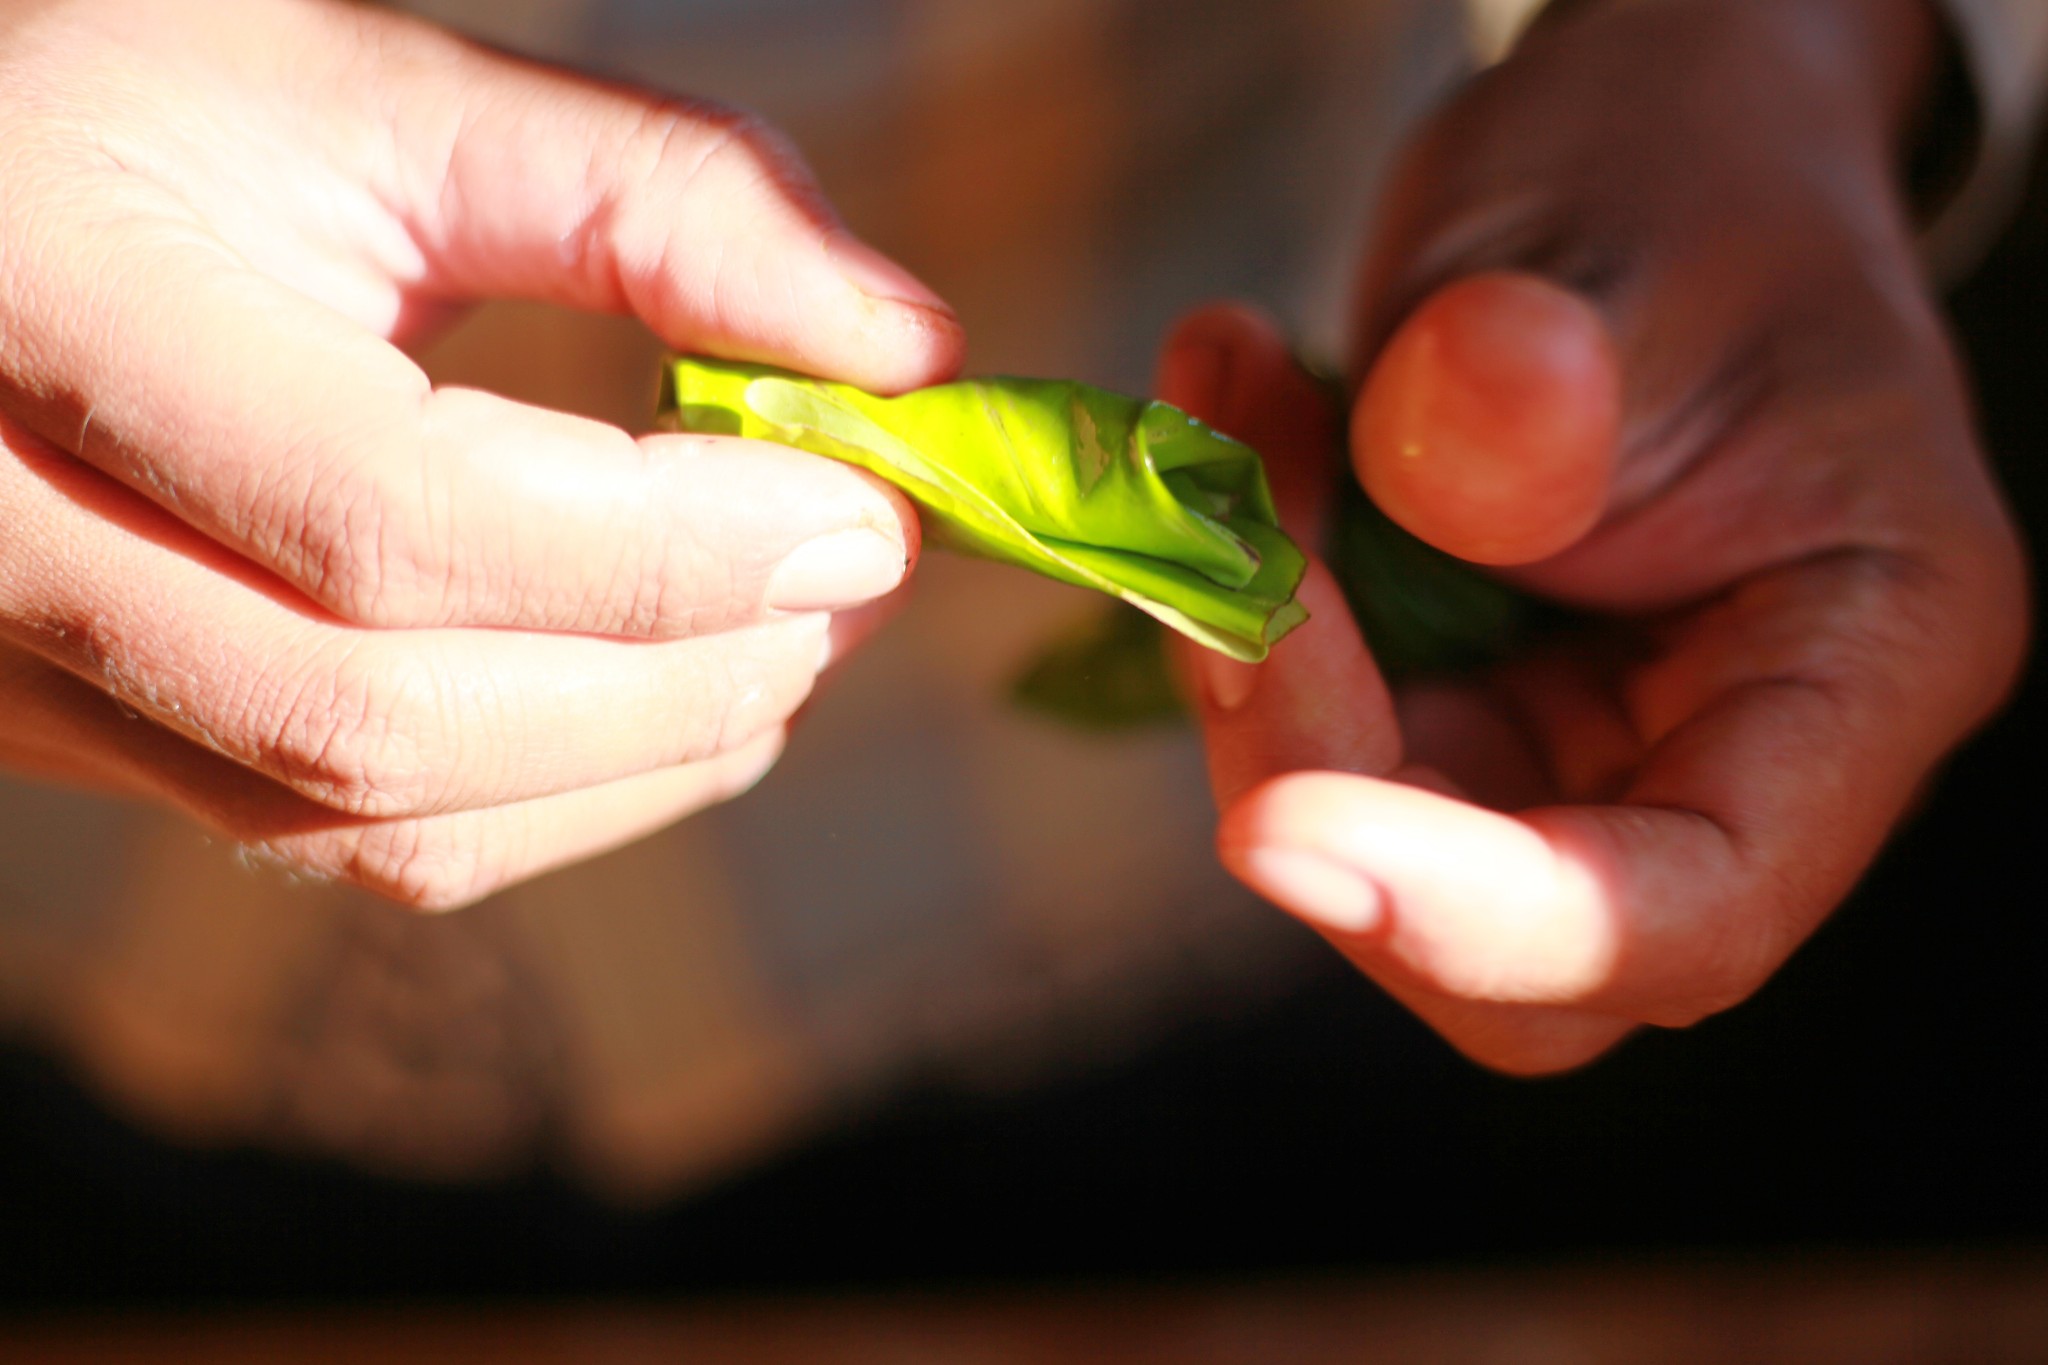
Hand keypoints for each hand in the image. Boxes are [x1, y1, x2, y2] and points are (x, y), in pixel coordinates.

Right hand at [0, 0, 962, 907]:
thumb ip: (650, 192)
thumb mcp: (371, 93)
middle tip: (853, 583)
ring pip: (374, 816)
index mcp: (46, 317)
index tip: (865, 510)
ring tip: (788, 641)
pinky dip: (549, 798)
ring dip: (637, 756)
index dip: (669, 545)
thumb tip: (903, 343)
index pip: (395, 516)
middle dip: (679, 675)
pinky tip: (669, 708)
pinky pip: (341, 839)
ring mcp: (27, 676)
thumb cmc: (146, 119)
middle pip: (390, 717)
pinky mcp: (91, 742)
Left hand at [1160, 0, 2027, 1072]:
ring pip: (1375, 842)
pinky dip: (1232, 605)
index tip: (1272, 829)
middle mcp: (1734, 755)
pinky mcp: (1459, 721)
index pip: (1691, 906)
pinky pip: (1309, 735)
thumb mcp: (1606, 254)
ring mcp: (1582, 755)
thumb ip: (1526, 371)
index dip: (1479, 916)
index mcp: (1866, 661)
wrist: (1641, 162)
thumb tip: (1453, 440)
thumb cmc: (1674, 191)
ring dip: (1247, 652)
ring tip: (1234, 400)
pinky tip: (1230, 426)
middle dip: (1315, 767)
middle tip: (1223, 537)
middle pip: (1508, 945)